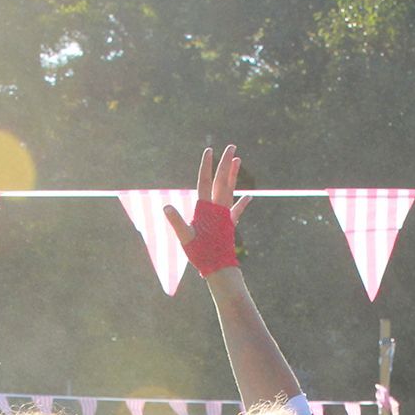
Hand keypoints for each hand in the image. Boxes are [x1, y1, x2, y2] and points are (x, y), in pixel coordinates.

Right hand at [165, 144, 248, 276]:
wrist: (220, 269)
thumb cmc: (201, 254)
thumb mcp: (185, 238)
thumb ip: (177, 222)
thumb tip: (166, 207)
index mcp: (205, 209)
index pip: (204, 182)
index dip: (206, 166)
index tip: (209, 150)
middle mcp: (217, 208)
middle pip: (221, 180)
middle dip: (225, 162)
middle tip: (231, 146)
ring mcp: (225, 215)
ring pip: (230, 190)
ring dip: (233, 174)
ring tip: (238, 160)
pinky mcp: (229, 224)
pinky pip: (237, 210)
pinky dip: (242, 202)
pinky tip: (249, 196)